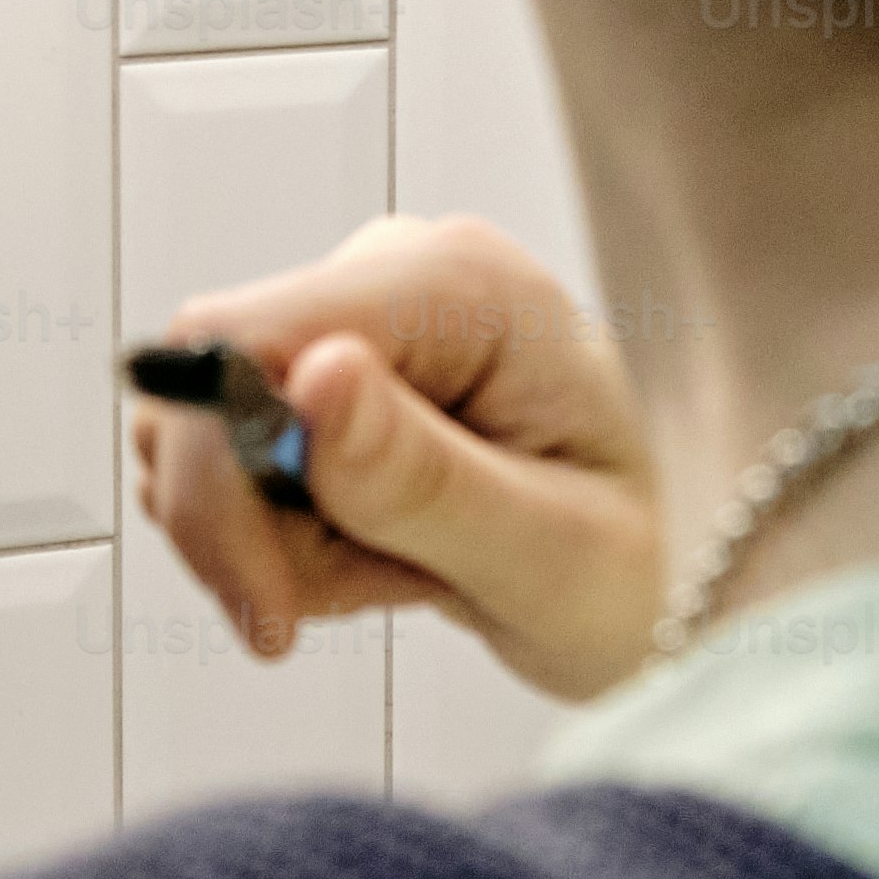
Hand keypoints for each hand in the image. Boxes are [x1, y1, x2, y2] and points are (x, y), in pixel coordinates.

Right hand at [129, 214, 665, 699]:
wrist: (677, 580)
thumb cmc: (648, 568)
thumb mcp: (551, 555)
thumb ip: (424, 479)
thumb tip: (311, 379)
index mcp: (458, 286)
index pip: (241, 340)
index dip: (214, 477)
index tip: (266, 605)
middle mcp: (396, 273)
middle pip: (201, 385)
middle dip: (249, 524)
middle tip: (348, 600)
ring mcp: (357, 317)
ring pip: (203, 433)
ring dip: (272, 538)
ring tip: (399, 570)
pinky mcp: (329, 369)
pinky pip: (231, 459)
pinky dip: (281, 535)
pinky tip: (381, 554)